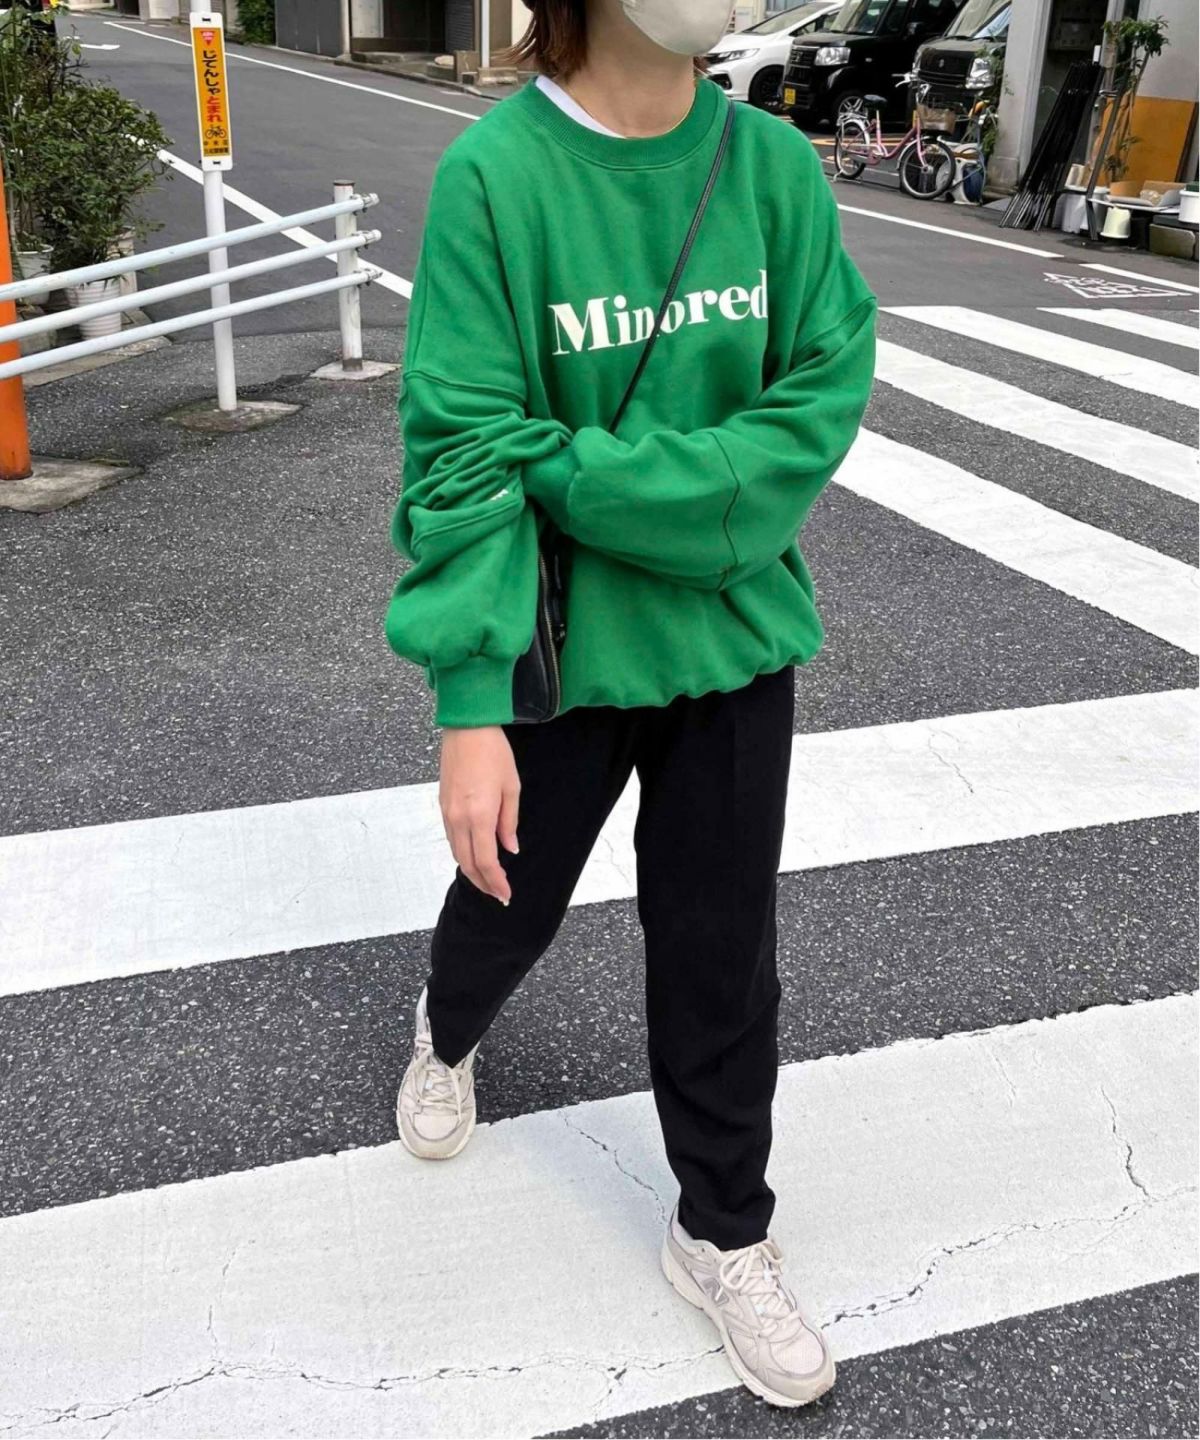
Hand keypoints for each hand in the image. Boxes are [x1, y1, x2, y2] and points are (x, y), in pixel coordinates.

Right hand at [439, 726, 519, 904]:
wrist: (467, 728)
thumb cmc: (493, 752)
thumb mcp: (511, 788)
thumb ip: (509, 822)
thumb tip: (510, 848)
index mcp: (479, 816)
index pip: (486, 862)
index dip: (496, 882)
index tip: (505, 894)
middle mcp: (459, 818)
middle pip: (468, 863)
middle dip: (483, 883)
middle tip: (498, 894)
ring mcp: (447, 812)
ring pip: (457, 853)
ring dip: (472, 871)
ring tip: (487, 880)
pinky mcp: (442, 805)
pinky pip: (451, 838)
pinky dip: (463, 853)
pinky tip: (474, 855)